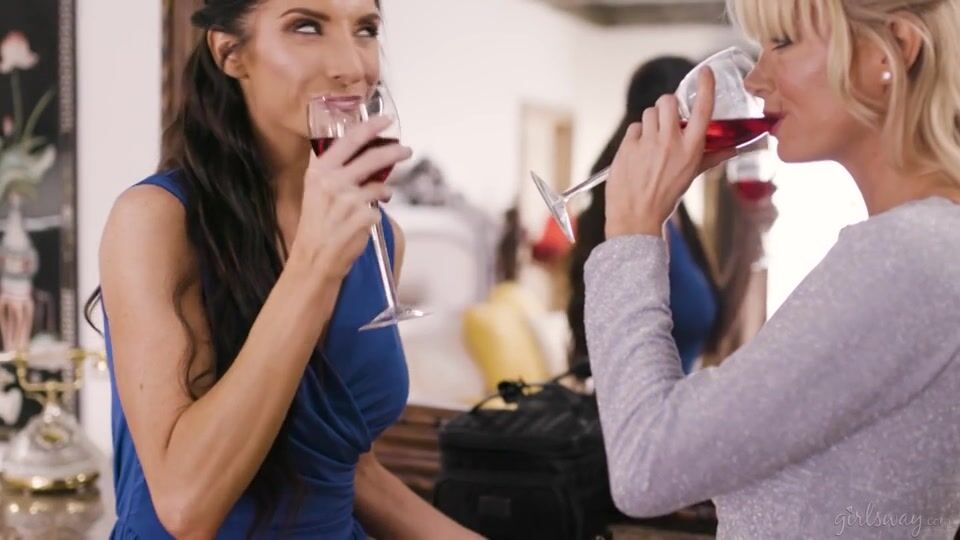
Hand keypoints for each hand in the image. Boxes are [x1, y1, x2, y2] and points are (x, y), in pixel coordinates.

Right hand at [291, 116, 411, 278]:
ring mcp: (349, 199)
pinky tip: (366, 221)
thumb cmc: (316, 227)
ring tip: (381, 197)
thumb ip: (335, 173)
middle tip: (406, 150)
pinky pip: (379, 209)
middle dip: (394, 152)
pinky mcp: (363, 217)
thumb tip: (365, 159)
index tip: (385, 121)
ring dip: (385, 191)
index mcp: (319, 171)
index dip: (370, 128)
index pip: (349, 141)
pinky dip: (376, 213)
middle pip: (372, 158)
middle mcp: (332, 182)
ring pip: (380, 186)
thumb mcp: (315, 192)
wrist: (314, 258)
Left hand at [605, 68, 735, 237]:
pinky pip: (634, 127)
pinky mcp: (627, 147)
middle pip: (668, 101)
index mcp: (691, 149)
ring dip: (651, 121)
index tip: (706, 72)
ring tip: (651, 141)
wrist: (636, 216)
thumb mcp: (691, 176)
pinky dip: (636, 136)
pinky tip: (638, 152)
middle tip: (666, 119)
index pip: (703, 110)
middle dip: (666, 105)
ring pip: (649, 112)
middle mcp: (670, 142)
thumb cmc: (665, 197)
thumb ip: (711, 157)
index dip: (706, 87)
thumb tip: (733, 149)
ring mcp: (647, 143)